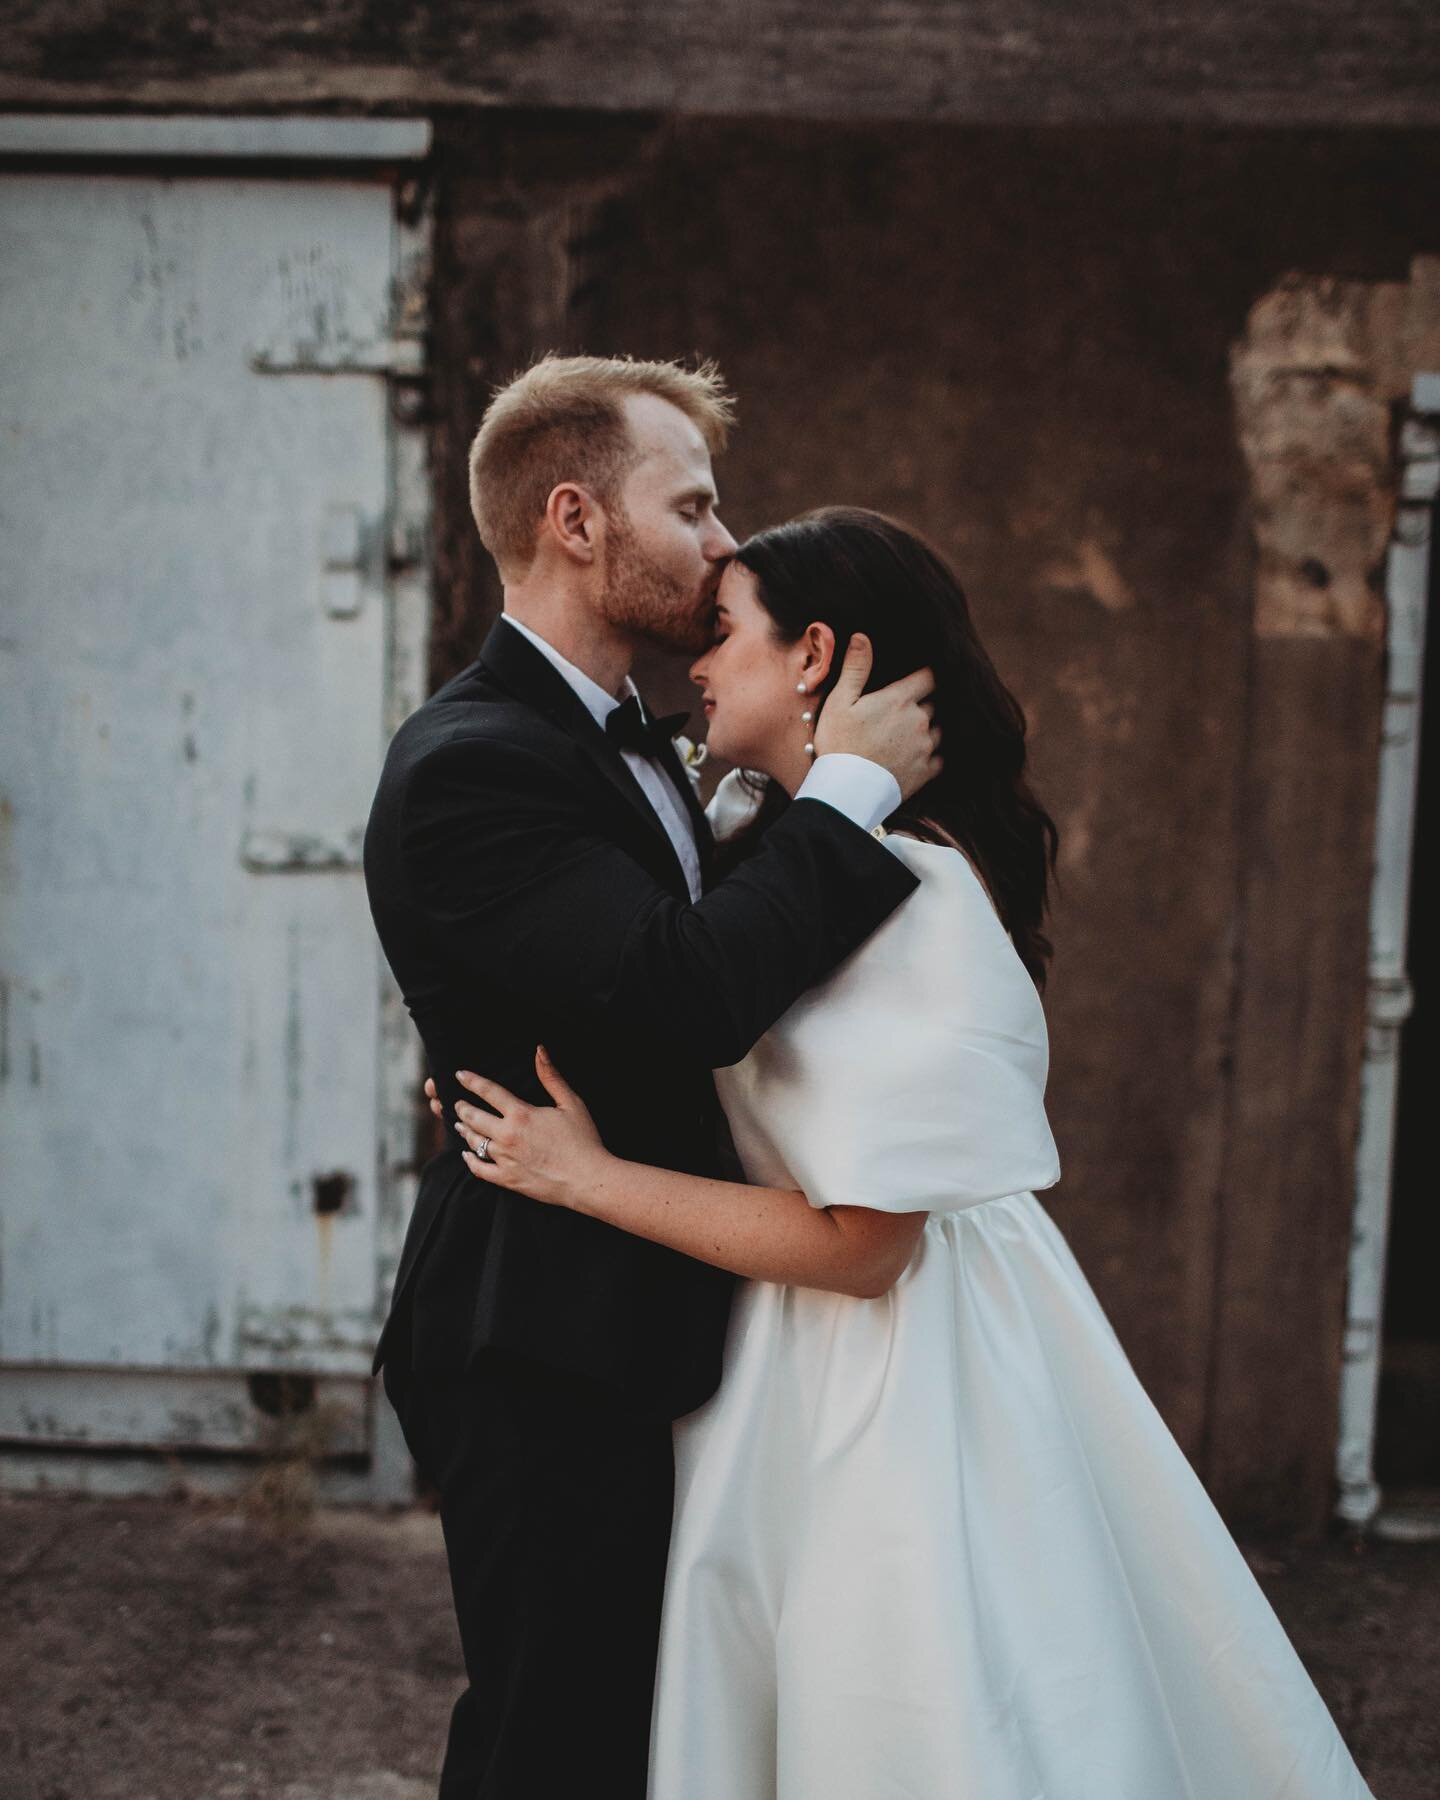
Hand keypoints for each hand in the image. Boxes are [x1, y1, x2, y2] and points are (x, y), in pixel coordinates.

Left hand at [449, 1047, 608, 1207]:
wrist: (587, 1179)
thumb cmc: (583, 1140)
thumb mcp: (571, 1103)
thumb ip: (551, 1077)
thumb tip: (539, 1050)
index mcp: (521, 1114)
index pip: (488, 1091)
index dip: (472, 1081)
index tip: (460, 1075)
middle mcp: (507, 1135)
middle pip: (474, 1117)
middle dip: (462, 1108)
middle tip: (458, 1103)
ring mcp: (505, 1159)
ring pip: (474, 1141)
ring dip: (464, 1130)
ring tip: (460, 1124)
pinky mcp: (507, 1179)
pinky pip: (479, 1169)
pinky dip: (469, 1160)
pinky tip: (466, 1154)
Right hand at [812, 633, 941, 801]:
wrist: (847, 791)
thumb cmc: (839, 743)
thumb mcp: (840, 702)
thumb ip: (856, 668)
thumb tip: (862, 637)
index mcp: (900, 700)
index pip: (928, 677)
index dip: (923, 677)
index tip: (915, 680)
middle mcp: (919, 720)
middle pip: (931, 704)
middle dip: (919, 705)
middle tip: (896, 714)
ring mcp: (925, 747)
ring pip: (936, 730)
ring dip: (925, 730)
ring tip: (903, 737)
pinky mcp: (926, 771)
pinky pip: (938, 758)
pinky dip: (929, 755)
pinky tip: (912, 758)